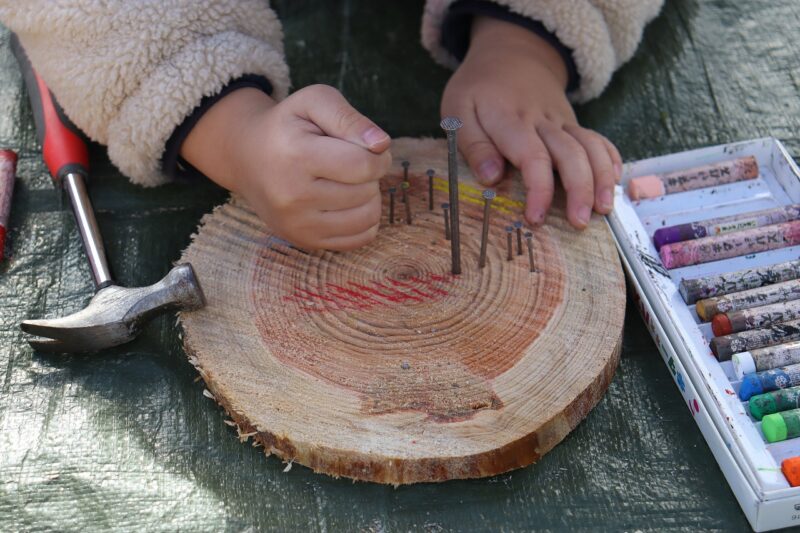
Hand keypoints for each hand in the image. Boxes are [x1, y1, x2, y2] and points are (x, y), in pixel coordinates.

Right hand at [181, 85, 391, 249]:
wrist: (247, 158)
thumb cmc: (288, 126)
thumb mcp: (313, 102)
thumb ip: (349, 117)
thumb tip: (382, 144)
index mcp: (296, 155)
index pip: (364, 165)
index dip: (378, 155)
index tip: (369, 148)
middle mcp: (293, 196)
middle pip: (367, 192)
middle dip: (371, 174)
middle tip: (351, 163)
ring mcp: (297, 224)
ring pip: (368, 217)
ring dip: (369, 197)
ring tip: (349, 181)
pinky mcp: (304, 242)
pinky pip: (360, 238)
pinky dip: (364, 219)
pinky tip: (347, 202)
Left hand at [441, 17, 621, 228]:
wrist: (511, 53)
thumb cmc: (479, 89)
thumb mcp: (459, 111)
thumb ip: (474, 145)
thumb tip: (491, 180)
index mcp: (512, 121)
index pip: (533, 158)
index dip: (539, 191)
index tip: (537, 218)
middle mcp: (543, 122)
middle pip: (571, 154)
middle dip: (580, 190)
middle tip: (580, 223)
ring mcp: (563, 121)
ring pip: (591, 147)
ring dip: (602, 179)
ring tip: (604, 210)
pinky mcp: (573, 123)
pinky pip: (598, 139)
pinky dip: (611, 160)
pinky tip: (614, 184)